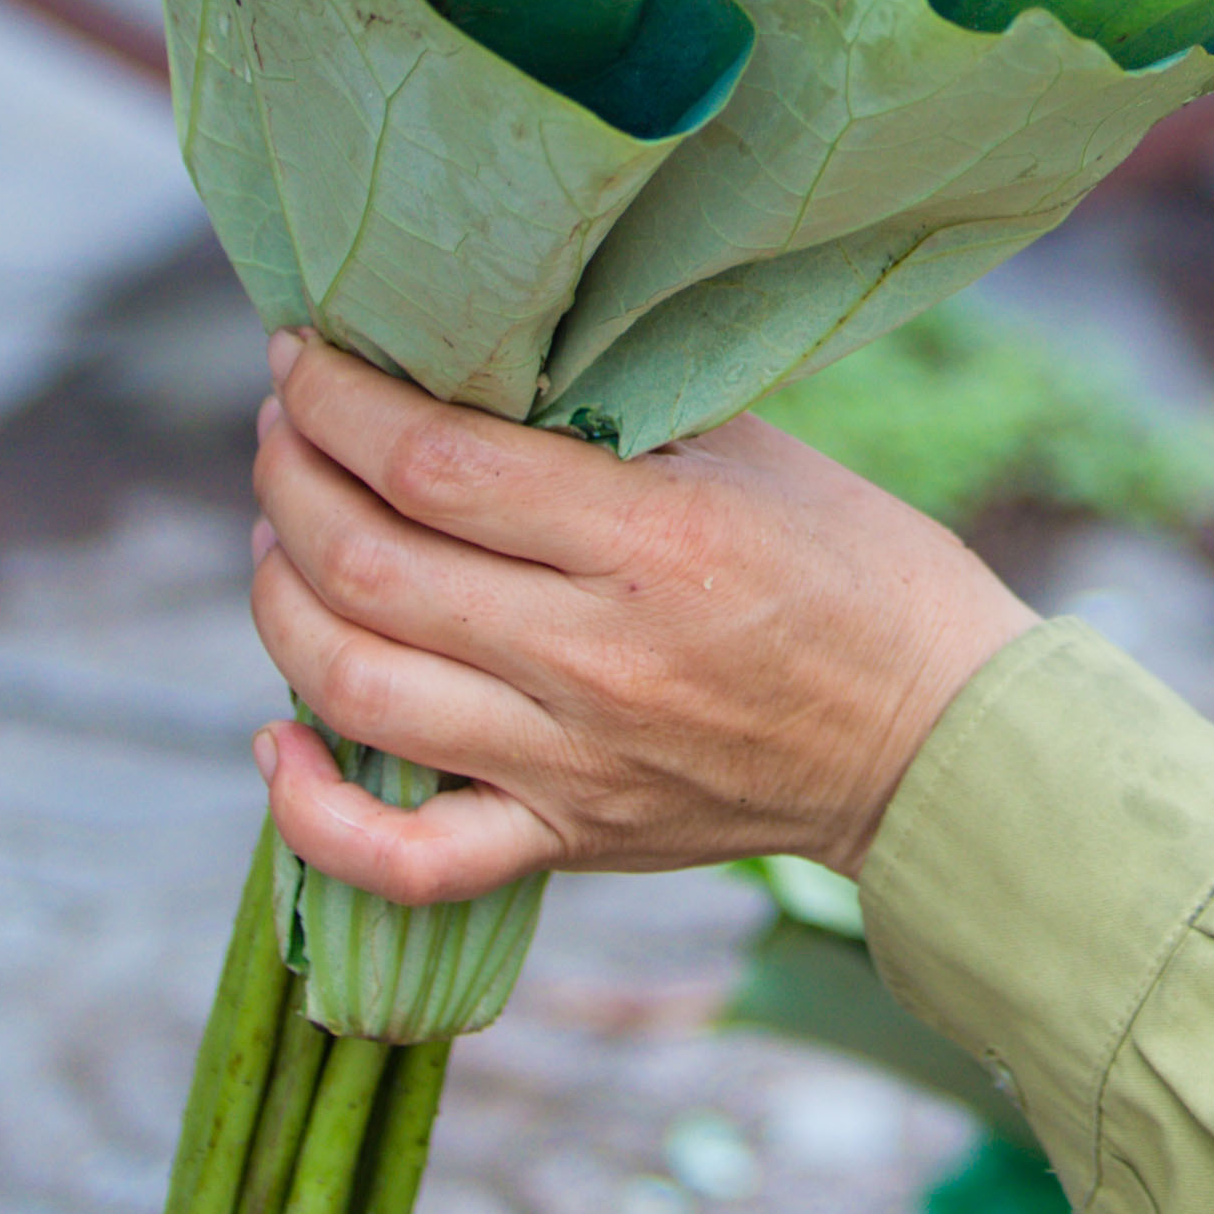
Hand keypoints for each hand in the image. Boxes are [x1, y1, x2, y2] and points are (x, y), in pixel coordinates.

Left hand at [245, 332, 1039, 898]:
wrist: (936, 741)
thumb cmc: (860, 570)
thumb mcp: (758, 454)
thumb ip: (618, 413)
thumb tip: (475, 361)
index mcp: (656, 540)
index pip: (436, 463)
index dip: (338, 400)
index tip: (303, 355)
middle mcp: (597, 656)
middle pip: (371, 565)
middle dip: (292, 476)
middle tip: (283, 427)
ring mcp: (573, 761)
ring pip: (355, 689)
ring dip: (279, 601)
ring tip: (279, 538)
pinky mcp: (567, 840)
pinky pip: (401, 858)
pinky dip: (309, 810)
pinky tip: (277, 734)